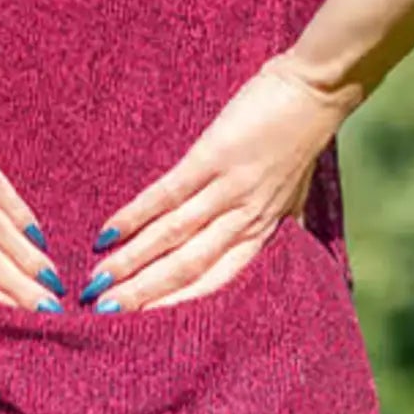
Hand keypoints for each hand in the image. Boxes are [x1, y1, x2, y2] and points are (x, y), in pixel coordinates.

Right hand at [77, 53, 355, 312]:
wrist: (315, 90)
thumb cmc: (301, 137)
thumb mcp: (294, 192)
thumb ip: (275, 220)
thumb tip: (278, 239)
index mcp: (262, 230)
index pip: (214, 281)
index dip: (175, 305)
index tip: (139, 323)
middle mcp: (244, 219)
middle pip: (187, 267)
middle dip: (143, 293)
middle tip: (102, 312)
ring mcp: (229, 189)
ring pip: (173, 237)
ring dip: (132, 262)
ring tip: (98, 280)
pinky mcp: (214, 157)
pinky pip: (169, 194)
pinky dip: (137, 215)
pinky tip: (110, 231)